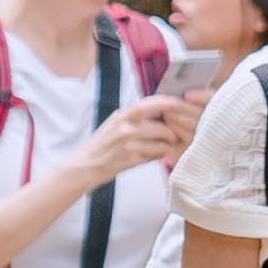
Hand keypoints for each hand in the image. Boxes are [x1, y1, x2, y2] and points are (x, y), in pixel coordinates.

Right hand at [88, 89, 203, 171]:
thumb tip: (162, 108)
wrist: (86, 165)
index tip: (181, 104)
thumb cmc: (103, 145)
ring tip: (161, 147)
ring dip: (167, 145)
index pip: (151, 103)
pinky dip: (159, 155)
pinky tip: (152, 156)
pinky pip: (157, 154)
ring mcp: (128, 143)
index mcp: (122, 115)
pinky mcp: (131, 158)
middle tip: (174, 136)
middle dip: (172, 131)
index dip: (169, 103)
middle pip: (163, 125)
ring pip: (163, 140)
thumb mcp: (115, 124)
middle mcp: (125, 126)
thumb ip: (135, 117)